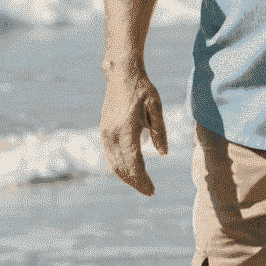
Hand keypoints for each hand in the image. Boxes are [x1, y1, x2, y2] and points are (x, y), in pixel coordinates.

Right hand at [100, 65, 167, 195]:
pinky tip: (129, 172)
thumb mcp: (156, 107)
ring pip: (113, 164)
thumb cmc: (142, 88)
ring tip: (140, 184)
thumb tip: (162, 155)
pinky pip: (109, 155)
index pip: (133, 163)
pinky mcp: (103, 130)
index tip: (152, 190)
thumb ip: (160, 131)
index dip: (142, 180)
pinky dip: (118, 167)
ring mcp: (105, 132)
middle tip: (149, 191)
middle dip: (135, 183)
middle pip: (122, 167)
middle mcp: (112, 133)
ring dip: (126, 177)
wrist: (121, 74)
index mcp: (127, 128)